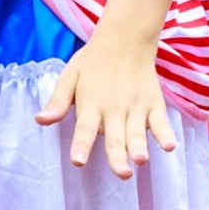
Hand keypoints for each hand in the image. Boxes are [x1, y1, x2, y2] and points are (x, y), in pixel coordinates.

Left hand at [35, 31, 176, 177]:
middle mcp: (114, 108)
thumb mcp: (70, 76)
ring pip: (136, 132)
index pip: (84, 128)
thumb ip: (57, 101)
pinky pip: (160, 121)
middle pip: (114, 136)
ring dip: (139, 147)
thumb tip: (39, 120)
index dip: (81, 145)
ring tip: (141, 160)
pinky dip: (165, 133)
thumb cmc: (94, 60)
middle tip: (122, 173)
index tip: (79, 161)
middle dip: (117, 156)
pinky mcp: (153, 103)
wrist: (126, 36)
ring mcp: (135, 106)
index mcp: (91, 103)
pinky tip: (169, 145)